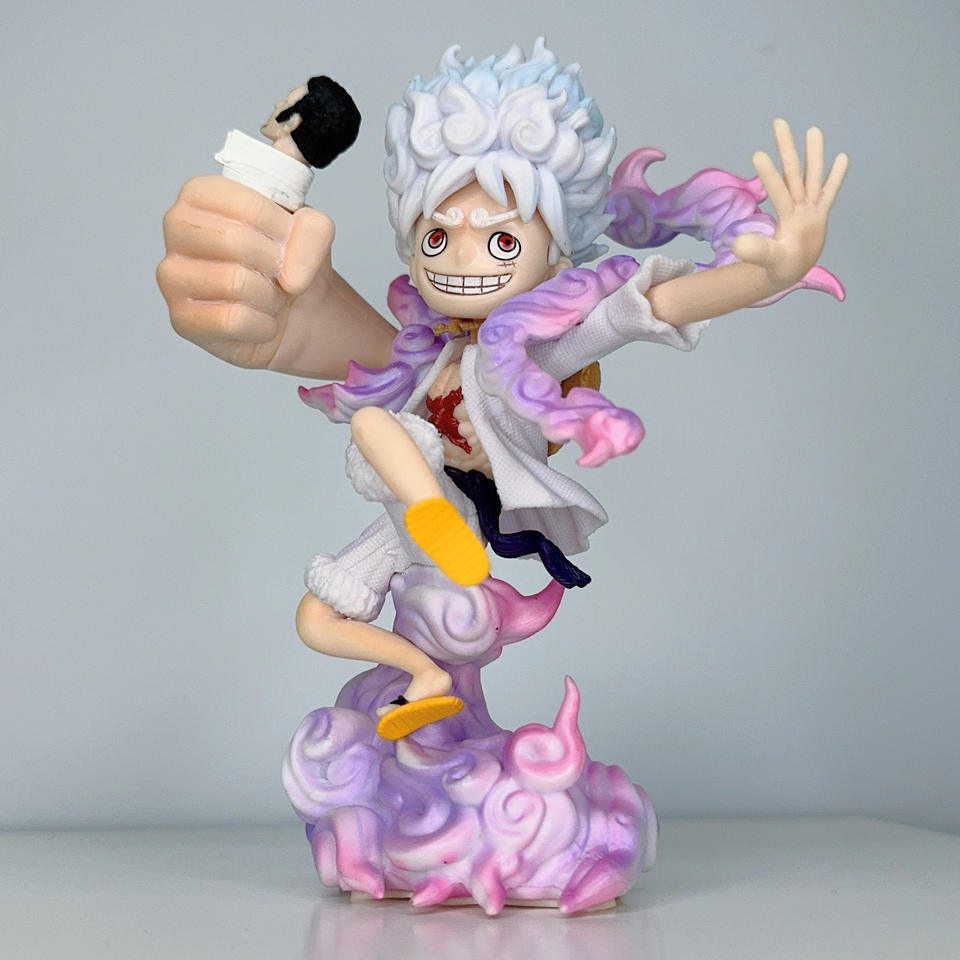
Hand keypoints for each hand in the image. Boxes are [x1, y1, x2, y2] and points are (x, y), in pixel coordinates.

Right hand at [157, 176, 333, 368]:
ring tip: (269, 296)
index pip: (246, 205)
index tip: (287, 241)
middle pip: (235, 241)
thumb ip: (314, 231)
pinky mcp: (181, 319)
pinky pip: (233, 320)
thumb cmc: (288, 262)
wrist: (296, 312)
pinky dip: (262, 325)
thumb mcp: (314, 232)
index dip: (280, 228)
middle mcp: (178, 228)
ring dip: (270, 296)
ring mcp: (172, 275)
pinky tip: (260, 321)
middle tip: (280, 273)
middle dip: (274, 264)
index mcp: (200, 194)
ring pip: (234, 282)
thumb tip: (292, 275)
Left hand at [732, 119, 848, 291]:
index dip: (770, 175)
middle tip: (778, 122)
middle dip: (787, 149)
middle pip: (793, 173)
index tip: (757, 154)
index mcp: (787, 215)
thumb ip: (756, 250)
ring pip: (812, 176)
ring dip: (814, 154)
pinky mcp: (820, 214)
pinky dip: (835, 177)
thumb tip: (737, 243)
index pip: (779, 190)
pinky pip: (829, 193)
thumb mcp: (768, 259)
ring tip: (813, 130)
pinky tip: (842, 157)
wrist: (788, 271)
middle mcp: (798, 207)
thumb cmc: (777, 265)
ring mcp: (810, 209)